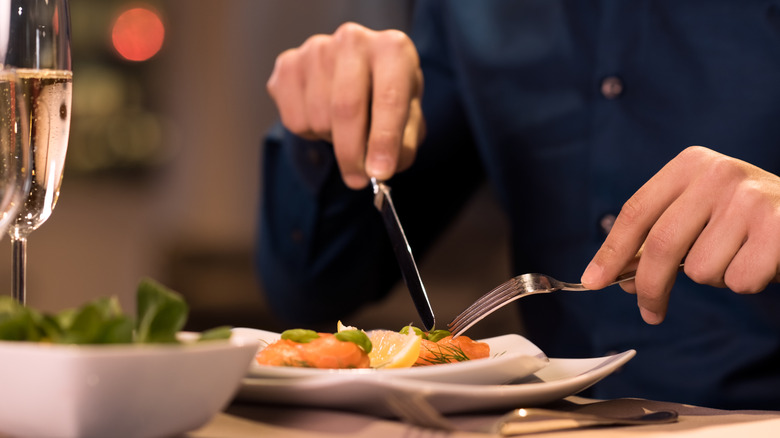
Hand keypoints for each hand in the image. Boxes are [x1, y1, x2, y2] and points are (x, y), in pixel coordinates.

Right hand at [267, 22, 424, 188]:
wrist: (358, 73)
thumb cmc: (387, 97)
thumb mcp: (409, 119)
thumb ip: (402, 146)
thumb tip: (379, 170)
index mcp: (392, 49)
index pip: (388, 99)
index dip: (384, 140)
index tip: (380, 173)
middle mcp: (353, 40)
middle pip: (346, 108)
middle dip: (352, 154)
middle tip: (358, 180)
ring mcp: (316, 49)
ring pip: (318, 119)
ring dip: (332, 141)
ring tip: (346, 130)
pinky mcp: (288, 65)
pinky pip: (294, 120)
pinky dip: (310, 134)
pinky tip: (324, 118)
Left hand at [581, 146, 779, 323]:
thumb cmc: (749, 219)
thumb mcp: (701, 213)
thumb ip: (661, 238)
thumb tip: (619, 276)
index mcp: (690, 165)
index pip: (636, 212)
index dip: (612, 251)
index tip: (593, 280)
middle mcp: (718, 174)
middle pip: (661, 244)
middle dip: (650, 286)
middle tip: (649, 312)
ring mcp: (750, 199)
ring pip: (702, 269)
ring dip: (716, 278)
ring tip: (738, 257)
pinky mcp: (779, 227)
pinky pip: (738, 280)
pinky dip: (747, 282)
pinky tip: (762, 261)